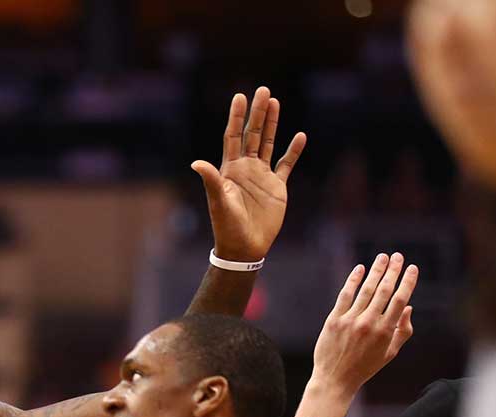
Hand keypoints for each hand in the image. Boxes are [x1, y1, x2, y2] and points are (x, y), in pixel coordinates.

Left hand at [192, 87, 307, 261]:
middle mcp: (246, 168)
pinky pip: (287, 164)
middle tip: (263, 90)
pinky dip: (293, 151)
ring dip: (272, 124)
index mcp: (230, 169)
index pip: (233, 136)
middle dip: (257, 113)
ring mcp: (261, 176)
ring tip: (276, 102)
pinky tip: (299, 136)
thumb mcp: (218, 201)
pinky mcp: (277, 187)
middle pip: (252, 134)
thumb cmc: (227, 226)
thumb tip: (196, 162)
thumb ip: (211, 180)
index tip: (240, 97)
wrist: (245, 247)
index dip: (236, 117)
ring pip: (268, 143)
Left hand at [295, 253, 417, 416]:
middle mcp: (369, 323)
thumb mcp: (389, 353)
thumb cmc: (365, 367)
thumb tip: (408, 308)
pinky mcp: (334, 319)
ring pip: (365, 290)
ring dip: (375, 271)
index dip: (407, 282)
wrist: (335, 379)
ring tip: (382, 258)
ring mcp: (350, 320)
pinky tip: (359, 269)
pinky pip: (345, 296)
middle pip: (383, 291)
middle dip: (392, 271)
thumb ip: (402, 331)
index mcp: (385, 332)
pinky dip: (353, 281)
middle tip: (398, 256)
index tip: (413, 268)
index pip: (400, 301)